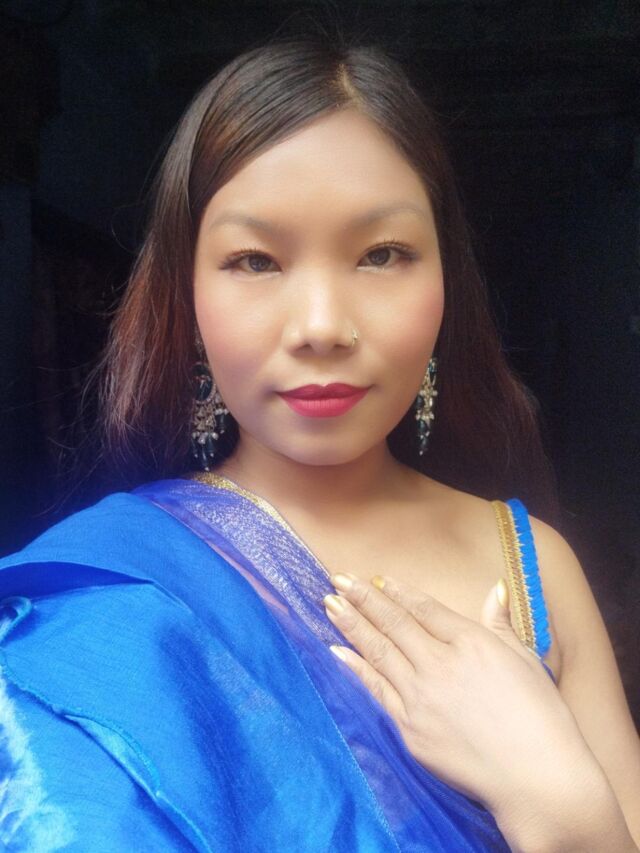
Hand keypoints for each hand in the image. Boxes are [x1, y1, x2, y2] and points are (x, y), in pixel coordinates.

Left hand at [323, 572, 600, 830]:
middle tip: (338, 579)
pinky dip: (355, 668)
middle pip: (394, 624)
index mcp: (470, 643)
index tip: (377, 578)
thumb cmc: (540, 717)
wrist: (536, 779)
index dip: (398, 592)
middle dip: (363, 598)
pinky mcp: (410, 730)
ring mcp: (420, 698)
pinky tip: (337, 651)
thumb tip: (494, 588)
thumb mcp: (525, 659)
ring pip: (378, 653)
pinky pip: (376, 691)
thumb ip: (500, 622)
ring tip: (329, 605)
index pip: (424, 609)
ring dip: (351, 626)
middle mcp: (439, 665)